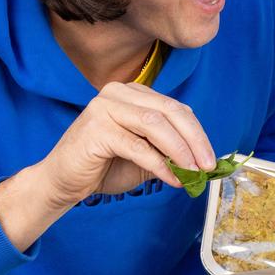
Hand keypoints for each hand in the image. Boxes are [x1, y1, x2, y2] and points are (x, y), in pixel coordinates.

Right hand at [39, 82, 216, 205]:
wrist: (62, 182)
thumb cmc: (104, 166)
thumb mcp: (147, 154)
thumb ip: (171, 150)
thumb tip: (205, 160)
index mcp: (134, 93)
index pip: (176, 109)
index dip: (197, 134)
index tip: (211, 159)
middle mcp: (120, 92)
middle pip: (170, 112)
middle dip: (194, 141)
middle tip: (207, 166)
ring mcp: (105, 107)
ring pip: (156, 125)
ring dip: (179, 151)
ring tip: (192, 172)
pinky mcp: (96, 128)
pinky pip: (138, 146)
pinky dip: (159, 164)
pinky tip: (171, 179)